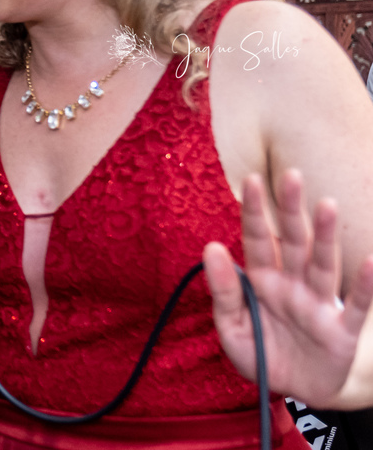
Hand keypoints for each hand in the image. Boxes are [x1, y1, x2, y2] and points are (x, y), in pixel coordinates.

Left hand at [204, 170, 372, 407]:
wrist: (294, 392)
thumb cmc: (260, 353)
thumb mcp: (231, 326)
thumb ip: (222, 290)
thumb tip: (212, 247)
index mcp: (262, 281)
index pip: (257, 240)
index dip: (255, 212)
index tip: (252, 180)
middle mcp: (292, 285)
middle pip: (293, 242)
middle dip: (292, 210)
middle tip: (291, 175)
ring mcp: (318, 305)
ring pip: (323, 264)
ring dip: (325, 236)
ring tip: (327, 205)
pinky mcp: (341, 330)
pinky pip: (355, 305)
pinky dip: (363, 285)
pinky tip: (369, 260)